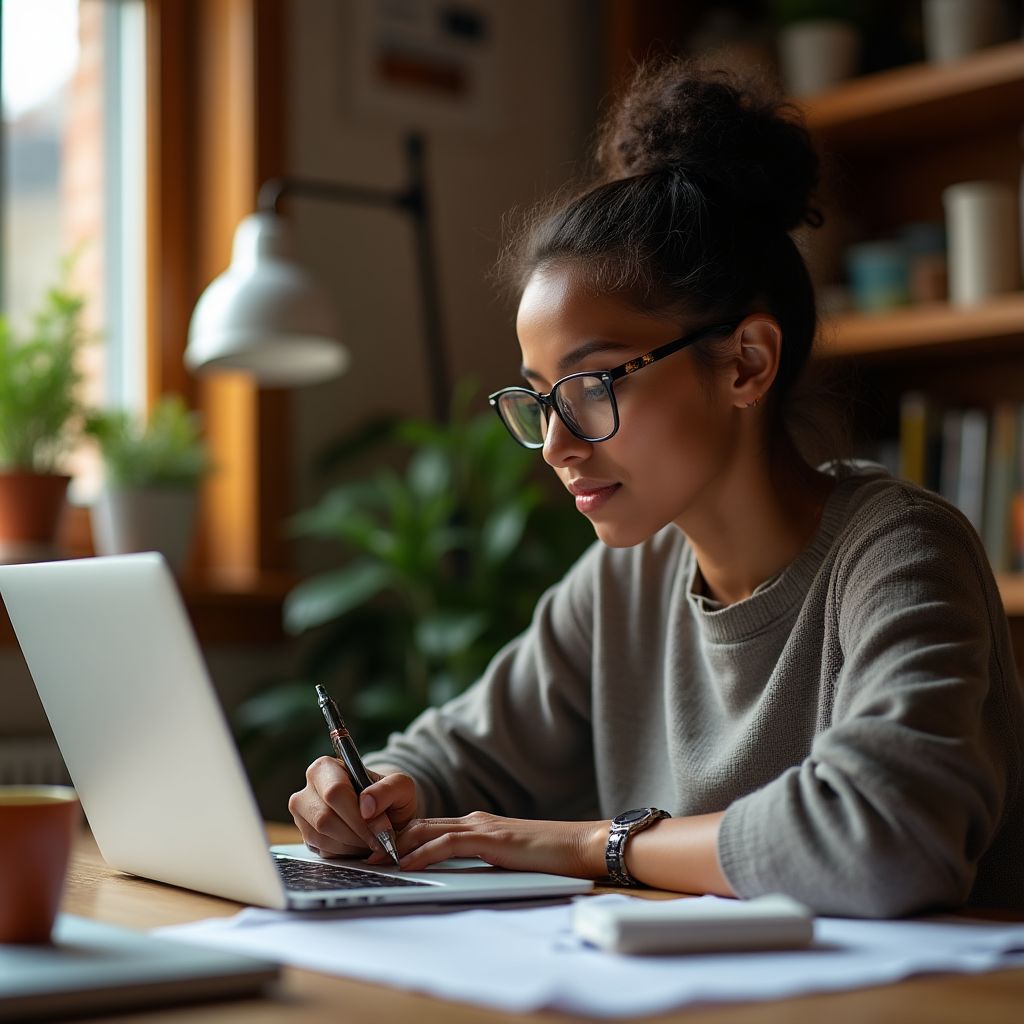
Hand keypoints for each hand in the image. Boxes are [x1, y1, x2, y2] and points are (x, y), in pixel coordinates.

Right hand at [288, 756, 417, 857]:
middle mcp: (308, 789)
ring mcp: (303, 814)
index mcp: (326, 767)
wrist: (381, 810)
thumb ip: (388, 790)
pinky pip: (322, 851)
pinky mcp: (306, 836)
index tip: (380, 829)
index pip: (335, 793)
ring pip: (322, 837)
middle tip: (378, 840)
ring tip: (371, 841)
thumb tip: (366, 806)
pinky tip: (359, 844)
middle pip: (325, 818)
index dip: (357, 816)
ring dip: (352, 845)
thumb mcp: (400, 786)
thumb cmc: (387, 795)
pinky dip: (345, 853)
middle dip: (356, 834)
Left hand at [369, 811, 609, 877]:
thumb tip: (452, 871)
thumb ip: (479, 858)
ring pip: (428, 829)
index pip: (427, 826)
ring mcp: (482, 826)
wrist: (579, 846)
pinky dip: (424, 852)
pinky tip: (408, 863)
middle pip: (419, 824)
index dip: (398, 836)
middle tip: (362, 854)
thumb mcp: (504, 857)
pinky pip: (449, 843)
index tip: (374, 851)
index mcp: (476, 824)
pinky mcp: (491, 839)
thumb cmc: (546, 856)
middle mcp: (474, 820)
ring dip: (397, 845)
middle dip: (388, 838)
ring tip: (375, 859)